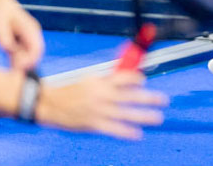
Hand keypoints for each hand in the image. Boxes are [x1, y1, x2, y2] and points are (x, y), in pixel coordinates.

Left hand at [0, 0, 44, 71]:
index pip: (37, 48)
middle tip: (12, 74)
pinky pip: (20, 55)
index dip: (31, 60)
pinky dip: (16, 62)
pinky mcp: (18, 42)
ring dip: (20, 65)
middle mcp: (31, 34)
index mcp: (30, 28)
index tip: (20, 69)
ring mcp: (25, 38)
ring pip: (27, 56)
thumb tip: (6, 48)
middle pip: (33, 54)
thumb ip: (2, 35)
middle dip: (25, 65)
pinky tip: (9, 69)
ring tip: (10, 74)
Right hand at [35, 71, 167, 139]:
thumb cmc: (71, 90)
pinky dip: (126, 132)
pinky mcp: (93, 124)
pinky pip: (114, 129)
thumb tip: (127, 78)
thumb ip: (108, 79)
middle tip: (164, 100)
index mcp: (101, 81)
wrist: (49, 104)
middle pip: (131, 96)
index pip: (124, 77)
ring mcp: (98, 111)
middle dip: (149, 98)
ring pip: (126, 113)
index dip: (137, 79)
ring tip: (157, 118)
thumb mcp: (89, 79)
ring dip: (143, 116)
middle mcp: (102, 95)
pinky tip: (138, 134)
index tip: (145, 81)